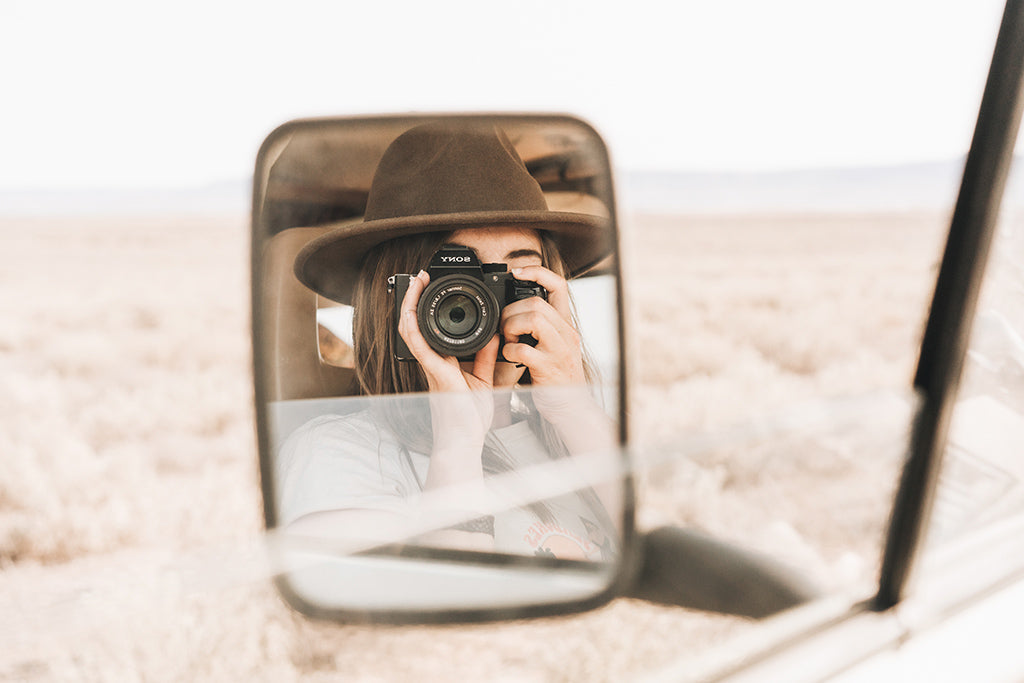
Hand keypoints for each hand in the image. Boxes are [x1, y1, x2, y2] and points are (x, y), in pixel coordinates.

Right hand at [398, 270, 498, 446]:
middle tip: (417, 277)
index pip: (430, 329)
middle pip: (415, 324)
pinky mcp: (434, 373)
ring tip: (414, 283)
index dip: (426, 308)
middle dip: (413, 299)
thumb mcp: (484, 380)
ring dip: (410, 305)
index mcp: (443, 362)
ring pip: (411, 330)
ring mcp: (430, 366)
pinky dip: (414, 328)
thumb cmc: (470, 416)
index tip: (430, 288)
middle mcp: (432, 361)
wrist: (464, 440)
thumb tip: (494, 336)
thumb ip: (486, 357)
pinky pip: (420, 347)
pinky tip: (411, 313)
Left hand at [498, 266, 592, 424]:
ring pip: (533, 319)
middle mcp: (567, 333)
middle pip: (536, 303)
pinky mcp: (549, 367)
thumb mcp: (553, 345)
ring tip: (508, 341)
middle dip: (512, 311)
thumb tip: (516, 308)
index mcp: (565, 325)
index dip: (538, 272)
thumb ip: (540, 327)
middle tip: (505, 328)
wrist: (570, 408)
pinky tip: (510, 358)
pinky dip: (509, 351)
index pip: (559, 285)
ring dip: (511, 328)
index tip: (517, 272)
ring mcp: (559, 350)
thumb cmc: (556, 377)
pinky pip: (523, 349)